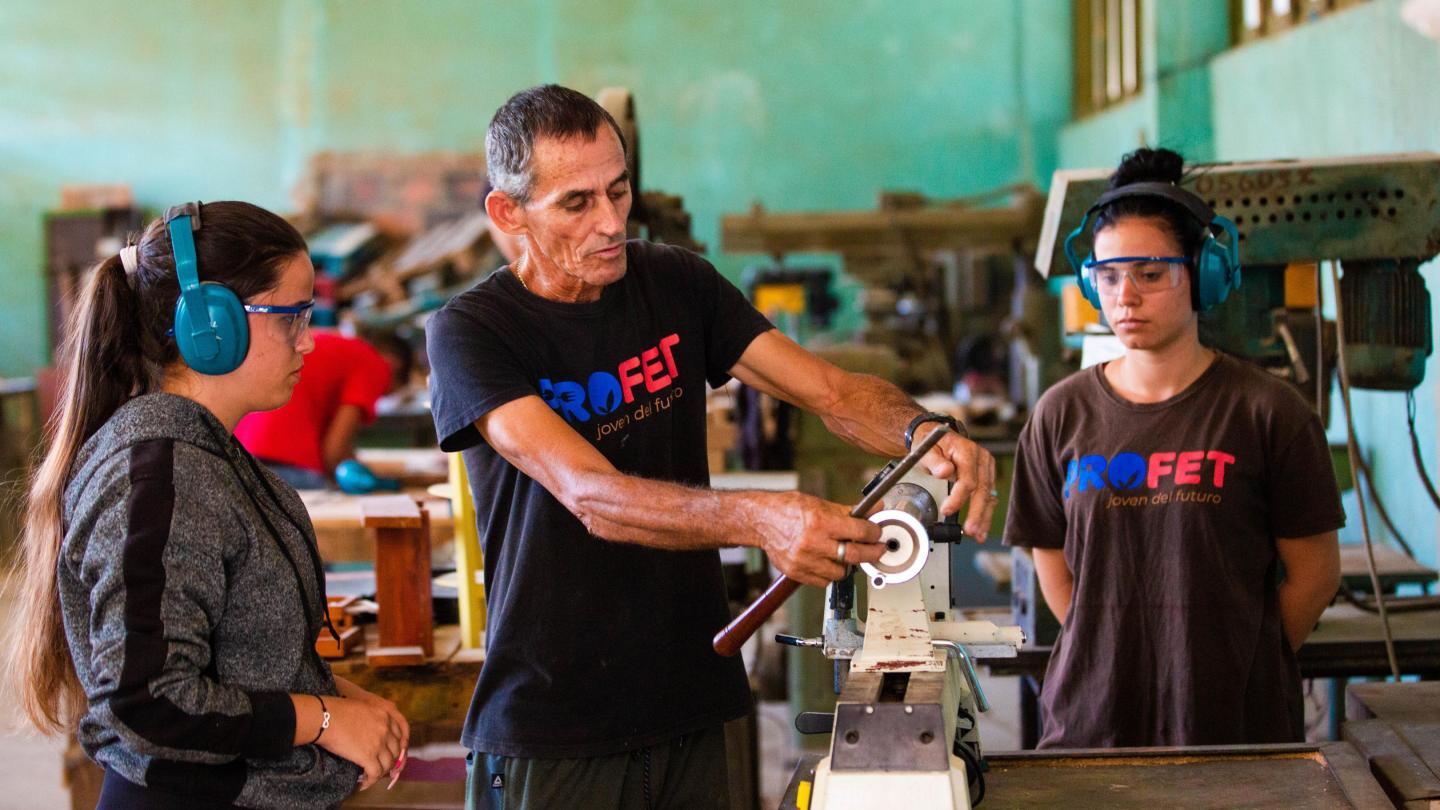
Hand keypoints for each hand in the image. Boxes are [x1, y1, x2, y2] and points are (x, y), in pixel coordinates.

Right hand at [332, 679, 410, 787]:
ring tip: (371, 776)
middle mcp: (386, 729)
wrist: (325, 717)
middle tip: (381, 768)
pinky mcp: (369, 756)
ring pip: (388, 764)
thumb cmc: (336, 710)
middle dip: (390, 761)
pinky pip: (375, 773)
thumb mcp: (362, 707)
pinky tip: (363, 784)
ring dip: (380, 773)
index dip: (395, 748)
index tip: (389, 755)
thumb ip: (371, 718)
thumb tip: (368, 731)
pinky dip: (370, 781)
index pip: (399, 734)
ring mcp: (379, 743)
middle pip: (396, 751)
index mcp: (385, 714)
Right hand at [753, 492, 884, 586]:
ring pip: (840, 572)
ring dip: (846, 564)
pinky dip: (829, 574)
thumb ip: (849, 511)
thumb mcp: (820, 505)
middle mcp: (812, 542)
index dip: (874, 533)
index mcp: (820, 522)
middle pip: (854, 555)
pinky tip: (826, 562)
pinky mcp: (796, 572)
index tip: (877, 534)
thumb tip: (875, 509)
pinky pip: (824, 581)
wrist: (762, 521)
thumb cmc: (789, 510)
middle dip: (872, 553)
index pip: (859, 531)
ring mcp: (804, 560)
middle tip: (877, 550)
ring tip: (842, 554)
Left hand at [915, 424, 997, 538]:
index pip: (968, 478)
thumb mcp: (926, 449)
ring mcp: (986, 468)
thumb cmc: (932, 443)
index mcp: (967, 451)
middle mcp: (982, 459)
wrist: (938, 437)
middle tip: (970, 530)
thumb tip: (945, 471)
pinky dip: (985, 513)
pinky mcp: (986, 476)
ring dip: (983, 517)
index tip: (947, 510)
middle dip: (977, 512)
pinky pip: (988, 497)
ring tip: (978, 534)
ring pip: (988, 495)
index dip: (959, 497)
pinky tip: (981, 528)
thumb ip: (934, 461)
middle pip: (982, 489)